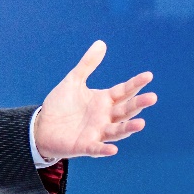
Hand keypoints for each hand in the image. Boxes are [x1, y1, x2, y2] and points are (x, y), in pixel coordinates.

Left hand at [33, 41, 154, 160]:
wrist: (42, 126)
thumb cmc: (60, 105)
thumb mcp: (73, 81)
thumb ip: (87, 65)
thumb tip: (101, 43)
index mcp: (104, 101)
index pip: (123, 91)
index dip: (135, 84)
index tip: (148, 75)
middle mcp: (105, 117)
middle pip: (125, 111)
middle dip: (138, 105)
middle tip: (152, 97)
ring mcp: (97, 132)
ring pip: (117, 131)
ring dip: (128, 128)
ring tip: (141, 123)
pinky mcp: (84, 146)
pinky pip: (96, 148)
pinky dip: (104, 150)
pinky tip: (113, 149)